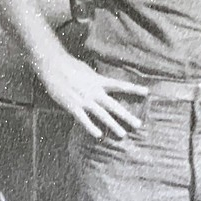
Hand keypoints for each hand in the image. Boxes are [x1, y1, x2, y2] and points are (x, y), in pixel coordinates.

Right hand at [33, 51, 148, 138]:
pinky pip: (84, 119)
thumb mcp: (87, 70)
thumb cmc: (68, 65)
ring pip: (102, 115)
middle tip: (139, 124)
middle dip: (127, 116)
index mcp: (99, 81)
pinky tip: (98, 135)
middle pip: (114, 105)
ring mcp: (84, 100)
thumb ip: (95, 78)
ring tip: (123, 134)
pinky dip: (91, 127)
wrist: (52, 65)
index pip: (120, 85)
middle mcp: (94, 91)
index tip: (147, 92)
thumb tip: (102, 82)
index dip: (134, 89)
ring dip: (113, 125)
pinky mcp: (73, 106)